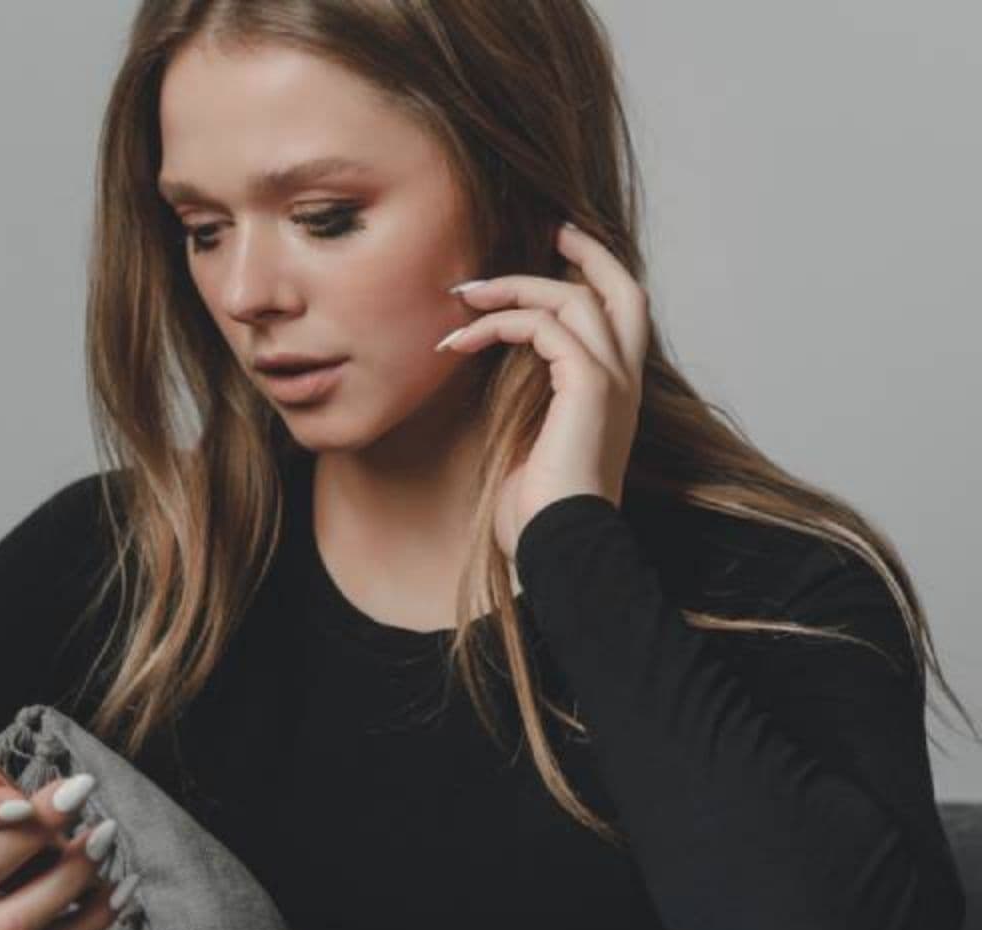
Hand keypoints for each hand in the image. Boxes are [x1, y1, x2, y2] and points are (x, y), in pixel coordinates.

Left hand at [439, 222, 649, 557]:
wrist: (560, 544)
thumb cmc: (538, 510)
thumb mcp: (530, 439)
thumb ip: (527, 397)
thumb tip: (493, 364)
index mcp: (616, 393)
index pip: (622, 315)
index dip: (597, 275)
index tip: (559, 249)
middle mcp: (625, 381)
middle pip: (623, 289)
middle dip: (587, 252)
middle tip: (547, 230)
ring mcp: (613, 381)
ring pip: (574, 299)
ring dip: (513, 287)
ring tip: (463, 296)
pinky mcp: (588, 385)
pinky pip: (545, 327)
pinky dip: (499, 323)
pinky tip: (459, 341)